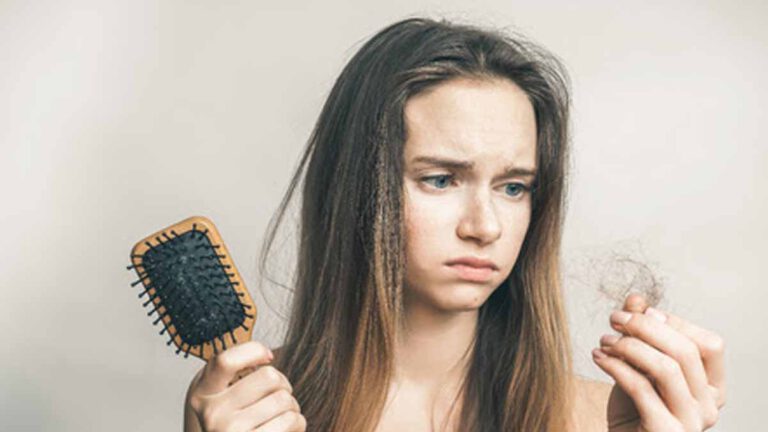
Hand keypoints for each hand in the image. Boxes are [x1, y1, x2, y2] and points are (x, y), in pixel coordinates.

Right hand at [185, 341, 305, 431]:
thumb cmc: (234, 428)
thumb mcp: (222, 401)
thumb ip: (233, 377)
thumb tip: (266, 355)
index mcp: (202, 394)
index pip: (226, 360)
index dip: (254, 350)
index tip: (268, 356)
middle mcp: (212, 413)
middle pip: (268, 376)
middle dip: (283, 385)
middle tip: (280, 398)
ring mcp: (230, 430)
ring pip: (283, 399)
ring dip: (292, 407)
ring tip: (282, 417)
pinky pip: (291, 420)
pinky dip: (298, 423)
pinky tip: (288, 429)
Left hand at [592, 294, 725, 431]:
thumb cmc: (634, 408)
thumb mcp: (640, 366)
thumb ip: (643, 333)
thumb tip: (637, 299)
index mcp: (713, 388)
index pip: (709, 344)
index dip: (675, 323)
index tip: (641, 312)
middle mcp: (709, 408)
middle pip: (686, 352)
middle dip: (646, 327)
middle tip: (615, 319)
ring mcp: (690, 423)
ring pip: (666, 368)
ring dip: (629, 346)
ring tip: (604, 341)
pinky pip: (641, 389)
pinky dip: (616, 366)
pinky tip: (598, 357)